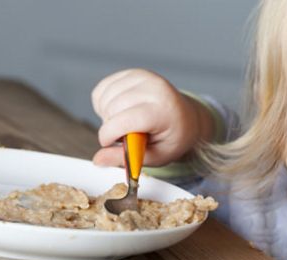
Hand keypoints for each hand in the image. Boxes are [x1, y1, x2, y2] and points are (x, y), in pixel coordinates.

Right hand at [91, 68, 213, 166]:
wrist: (187, 118)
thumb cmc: (172, 139)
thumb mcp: (156, 156)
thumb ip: (127, 158)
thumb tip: (99, 159)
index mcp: (164, 111)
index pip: (125, 120)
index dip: (110, 134)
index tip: (110, 143)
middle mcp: (155, 88)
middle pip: (112, 109)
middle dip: (110, 127)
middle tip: (126, 136)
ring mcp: (143, 77)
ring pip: (105, 98)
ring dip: (106, 115)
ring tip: (126, 124)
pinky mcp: (132, 73)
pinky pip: (103, 89)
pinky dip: (104, 103)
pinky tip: (120, 111)